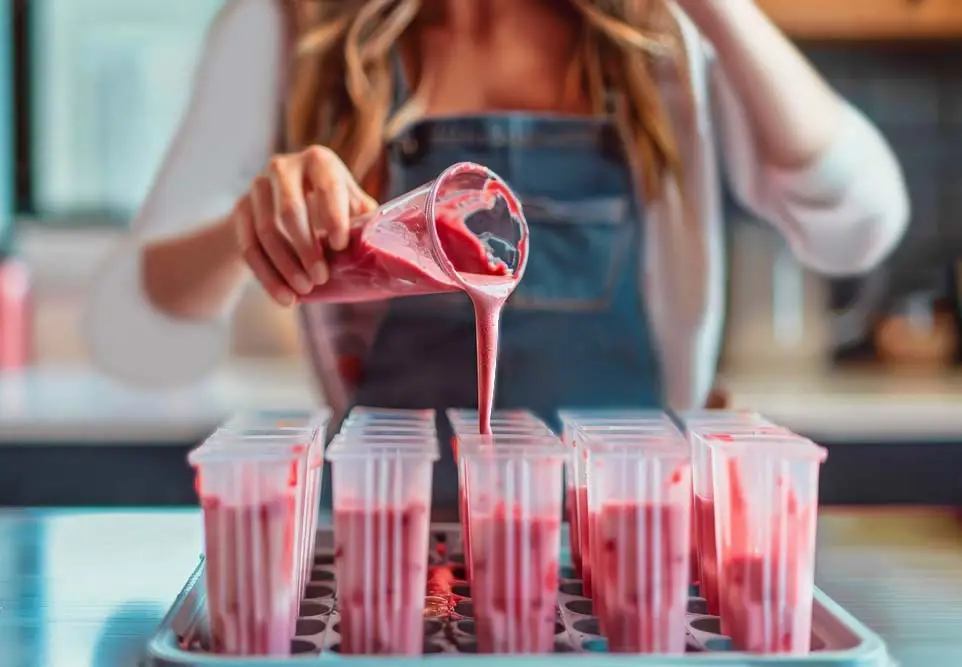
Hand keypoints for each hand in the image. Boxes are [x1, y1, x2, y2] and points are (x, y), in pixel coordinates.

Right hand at [231, 146, 377, 305]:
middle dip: (306, 249)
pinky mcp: (240, 208)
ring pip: (266, 231)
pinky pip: (249, 246)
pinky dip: (267, 276)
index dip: (334, 217)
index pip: (327, 186)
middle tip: (321, 278)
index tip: (340, 245)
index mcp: (319, 161)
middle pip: (290, 211)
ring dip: (285, 266)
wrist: (283, 203)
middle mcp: (284, 167)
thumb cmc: (329, 206)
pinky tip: (284, 297)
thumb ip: (364, 219)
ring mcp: (257, 186)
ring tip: (305, 292)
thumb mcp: (350, 205)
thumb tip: (385, 249)